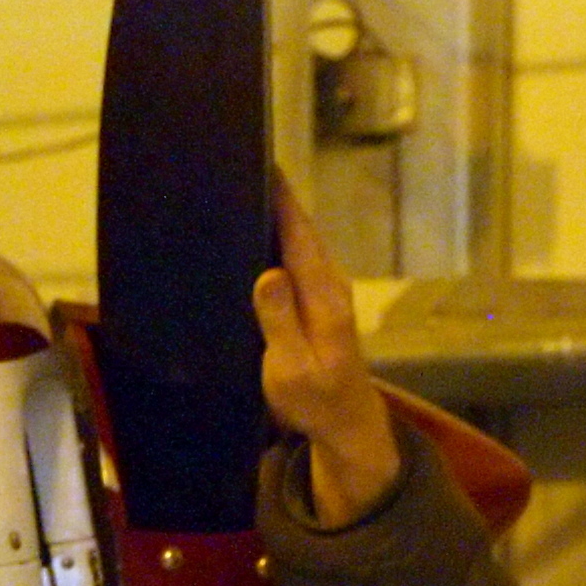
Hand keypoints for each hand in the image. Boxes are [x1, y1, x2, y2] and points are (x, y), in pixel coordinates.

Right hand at [252, 180, 401, 525]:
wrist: (346, 424)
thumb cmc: (316, 401)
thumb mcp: (291, 368)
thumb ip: (280, 321)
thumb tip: (269, 271)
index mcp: (323, 295)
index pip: (299, 234)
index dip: (281, 199)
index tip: (262, 162)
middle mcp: (329, 284)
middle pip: (300, 229)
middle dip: (275, 196)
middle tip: (238, 164)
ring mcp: (326, 291)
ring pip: (299, 241)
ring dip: (275, 215)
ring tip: (241, 190)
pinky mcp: (319, 302)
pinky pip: (296, 258)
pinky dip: (277, 239)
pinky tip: (255, 236)